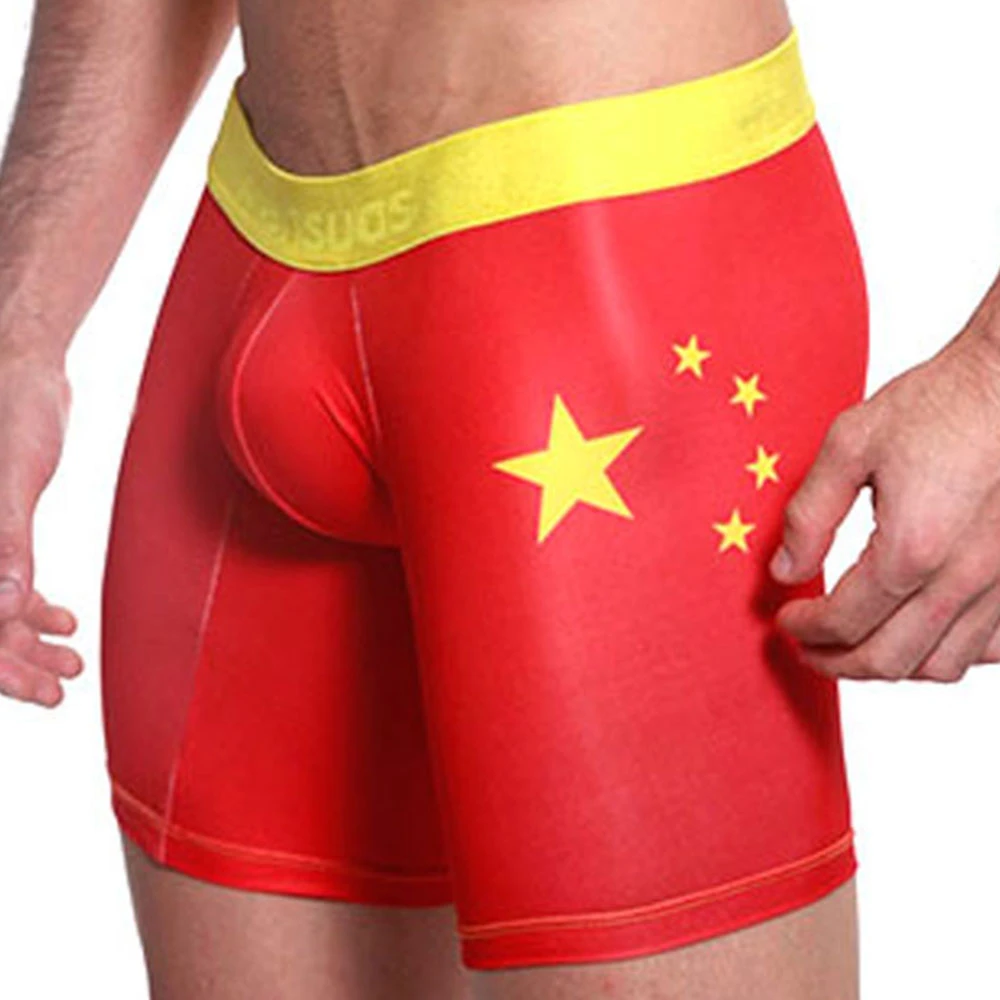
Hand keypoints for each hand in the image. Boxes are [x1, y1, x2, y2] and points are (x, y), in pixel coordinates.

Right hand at [0, 346, 81, 704]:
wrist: (21, 366)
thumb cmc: (13, 408)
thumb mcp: (13, 474)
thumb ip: (6, 540)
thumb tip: (2, 610)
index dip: (0, 666)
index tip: (40, 691)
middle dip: (14, 662)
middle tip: (60, 688)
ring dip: (26, 640)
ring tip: (71, 662)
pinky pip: (4, 578)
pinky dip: (32, 604)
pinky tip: (66, 619)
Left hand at [769, 286, 999, 681]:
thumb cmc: (941, 404)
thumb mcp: (852, 445)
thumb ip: (811, 515)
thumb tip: (784, 571)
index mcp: (912, 548)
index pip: (845, 621)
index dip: (805, 629)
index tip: (784, 620)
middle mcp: (962, 578)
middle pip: (888, 659)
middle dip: (836, 662)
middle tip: (807, 649)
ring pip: (941, 665)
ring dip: (889, 666)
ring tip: (855, 646)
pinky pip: (992, 647)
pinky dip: (949, 654)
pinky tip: (922, 634)